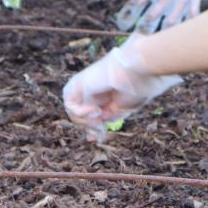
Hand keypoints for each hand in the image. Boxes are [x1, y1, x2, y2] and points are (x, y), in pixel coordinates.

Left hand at [62, 36, 181, 140]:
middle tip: (100, 128)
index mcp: (106, 95)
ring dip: (85, 120)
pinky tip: (95, 110)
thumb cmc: (137, 87)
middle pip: (81, 115)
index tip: (95, 138)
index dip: (91, 128)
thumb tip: (93, 131)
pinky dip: (81, 113)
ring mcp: (86, 86)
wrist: (138, 69)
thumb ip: (107, 118)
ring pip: (73, 111)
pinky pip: (70, 104)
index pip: (91, 114)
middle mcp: (94, 90)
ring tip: (100, 115)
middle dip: (88, 126)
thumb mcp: (122, 109)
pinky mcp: (79, 83)